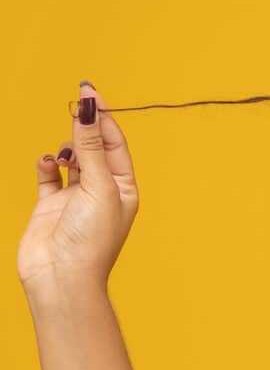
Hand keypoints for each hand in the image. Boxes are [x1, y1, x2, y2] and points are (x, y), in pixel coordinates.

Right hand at [17, 83, 139, 292]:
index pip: (116, 143)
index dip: (103, 117)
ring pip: (71, 159)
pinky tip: (47, 163)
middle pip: (94, 147)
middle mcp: (102, 191)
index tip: (90, 91)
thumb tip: (88, 109)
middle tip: (74, 104)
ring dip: (66, 147)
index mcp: (124, 187)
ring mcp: (75, 198)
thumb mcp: (98, 185)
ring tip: (64, 150)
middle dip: (84, 127)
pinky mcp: (50, 206)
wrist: (62, 278)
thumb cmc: (91, 238)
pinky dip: (46, 165)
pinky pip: (48, 176)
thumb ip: (91, 146)